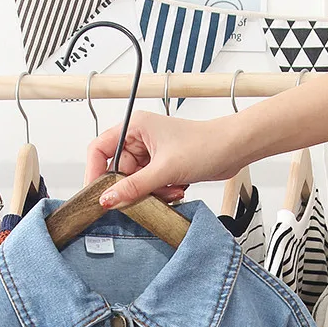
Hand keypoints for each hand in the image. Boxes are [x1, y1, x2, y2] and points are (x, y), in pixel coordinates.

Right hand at [85, 111, 240, 209]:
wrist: (233, 150)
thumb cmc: (206, 144)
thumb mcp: (164, 170)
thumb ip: (133, 187)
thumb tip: (108, 199)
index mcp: (134, 127)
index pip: (99, 149)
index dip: (93, 172)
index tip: (96, 193)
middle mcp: (139, 139)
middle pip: (117, 172)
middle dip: (131, 187)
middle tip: (145, 194)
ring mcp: (150, 155)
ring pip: (133, 183)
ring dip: (150, 193)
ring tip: (169, 189)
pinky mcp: (160, 168)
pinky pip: (148, 187)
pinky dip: (160, 193)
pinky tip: (175, 188)